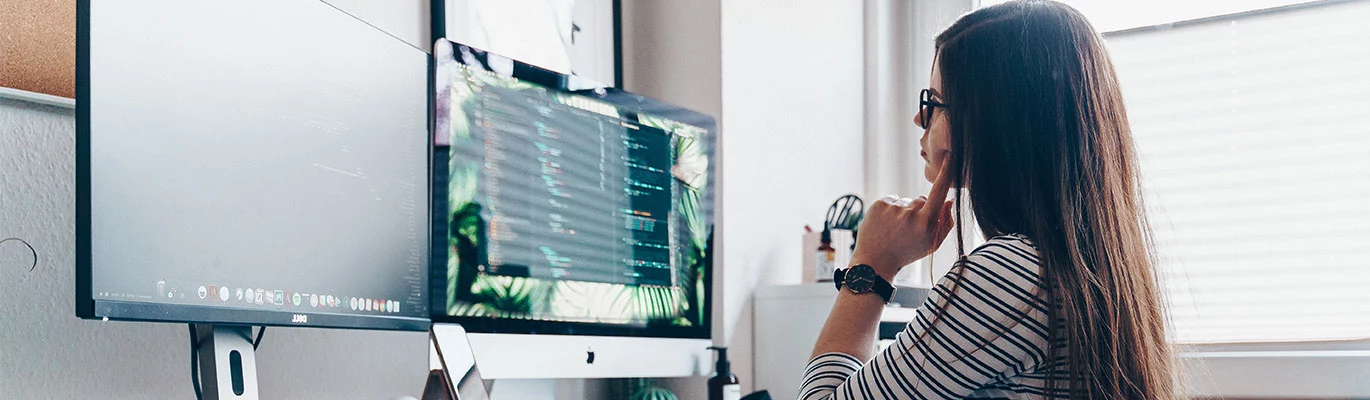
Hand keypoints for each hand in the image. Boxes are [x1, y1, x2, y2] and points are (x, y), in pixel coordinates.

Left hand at [850, 159, 955, 279]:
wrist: (875, 261)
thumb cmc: (907, 253)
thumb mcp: (931, 244)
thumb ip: (946, 223)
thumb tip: (950, 201)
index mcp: (925, 224)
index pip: (939, 193)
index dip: (946, 174)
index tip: (951, 157)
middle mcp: (909, 214)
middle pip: (922, 200)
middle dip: (919, 210)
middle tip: (908, 229)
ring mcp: (893, 208)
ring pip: (906, 201)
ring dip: (903, 211)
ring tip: (895, 230)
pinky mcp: (879, 204)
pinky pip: (893, 200)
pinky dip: (891, 209)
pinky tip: (886, 225)